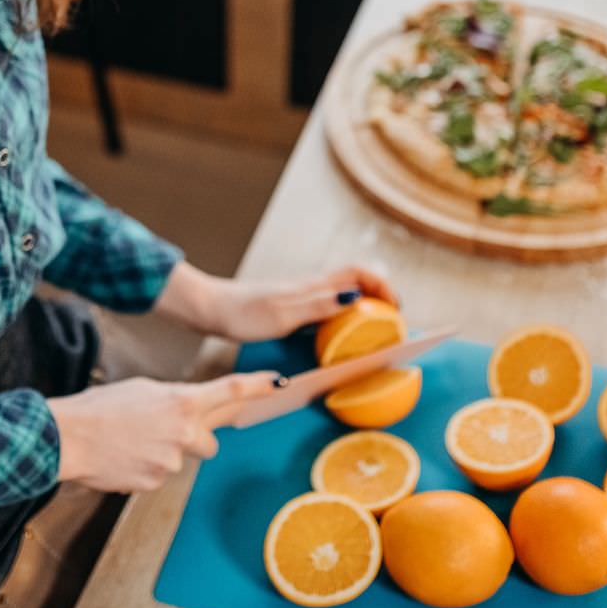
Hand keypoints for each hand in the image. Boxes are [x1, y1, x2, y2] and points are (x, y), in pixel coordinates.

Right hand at [47, 370, 280, 493]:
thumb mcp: (143, 390)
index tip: (279, 382)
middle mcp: (185, 432)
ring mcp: (172, 461)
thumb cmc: (102, 407)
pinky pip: (160, 476)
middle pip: (211, 441)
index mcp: (183, 402)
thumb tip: (190, 409)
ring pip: (181, 460)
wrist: (69, 438)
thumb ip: (174, 399)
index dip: (258, 386)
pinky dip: (146, 468)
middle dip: (195, 439)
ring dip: (165, 454)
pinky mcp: (156, 483)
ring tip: (131, 442)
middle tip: (163, 431)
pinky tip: (123, 457)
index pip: (232, 391)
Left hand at [157, 262, 399, 343]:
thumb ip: (319, 306)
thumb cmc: (243, 313)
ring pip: (342, 294)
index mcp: (313, 286)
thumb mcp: (283, 314)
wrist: (211, 309)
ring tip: (373, 329)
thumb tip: (356, 297)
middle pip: (355, 280)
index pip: (359, 273)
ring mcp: (300, 296)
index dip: (382, 284)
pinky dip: (342, 317)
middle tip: (391, 320)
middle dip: (379, 294)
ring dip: (362, 305)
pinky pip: (326, 307)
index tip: (396, 306)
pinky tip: (337, 334)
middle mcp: (310, 287)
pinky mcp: (290, 307)